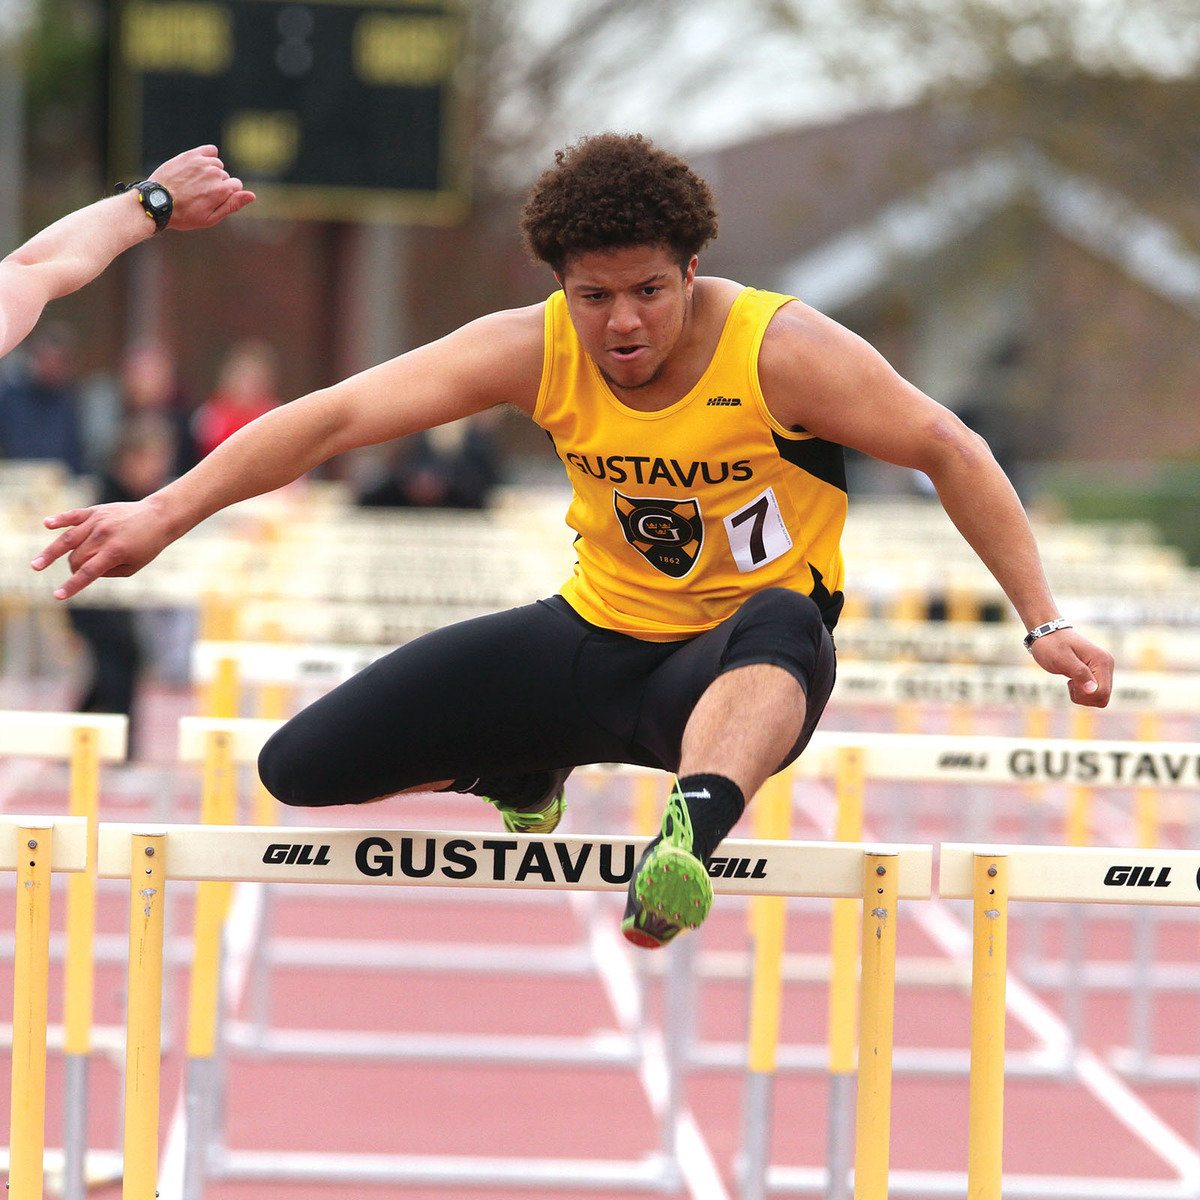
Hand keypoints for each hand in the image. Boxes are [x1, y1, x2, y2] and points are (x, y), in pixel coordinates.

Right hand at [31, 499, 171, 599]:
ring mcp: (97, 522)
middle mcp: (103, 536)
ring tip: (36, 565)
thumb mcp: (134, 566)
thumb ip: (108, 572)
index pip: (88, 572)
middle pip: (77, 557)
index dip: (72, 586)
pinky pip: (73, 515)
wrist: (159, 517)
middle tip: (76, 572)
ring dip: (51, 553)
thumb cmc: (148, 546)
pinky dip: (59, 519)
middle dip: (73, 569)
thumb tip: (84, 572)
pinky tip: (46, 524)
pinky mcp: (95, 511)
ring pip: (68, 540)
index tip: (58, 596)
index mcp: (115, 552)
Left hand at [149, 145, 255, 230]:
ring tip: (196, 183)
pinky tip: (201, 165)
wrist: (157, 202)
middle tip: (200, 194)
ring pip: (217, 165)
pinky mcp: (190, 155)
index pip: (237, 185)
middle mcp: (214, 173)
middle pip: (225, 176)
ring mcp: (202, 163)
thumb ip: (233, 205)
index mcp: (222, 190)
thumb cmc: (184, 215)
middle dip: (217, 184)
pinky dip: (209, 156)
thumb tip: (252, 195)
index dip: (227, 194)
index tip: (214, 200)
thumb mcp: (211, 218)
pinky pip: (210, 150)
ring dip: (211, 172)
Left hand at [1028, 628, 1113, 707]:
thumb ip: (1079, 673)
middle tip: (1069, 683)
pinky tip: (1072, 681)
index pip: (1103, 692)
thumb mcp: (1061, 659)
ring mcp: (1102, 669)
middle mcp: (1107, 664)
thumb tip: (1093, 690)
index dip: (1085, 695)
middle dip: (1084, 696)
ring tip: (1070, 681)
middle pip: (1103, 697)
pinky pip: (1094, 693)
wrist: (1046, 633)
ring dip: (1082, 695)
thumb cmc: (1051, 645)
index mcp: (1101, 661)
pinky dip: (1082, 692)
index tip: (1070, 682)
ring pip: (1099, 697)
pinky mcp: (1096, 673)